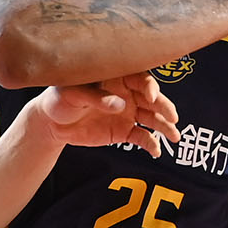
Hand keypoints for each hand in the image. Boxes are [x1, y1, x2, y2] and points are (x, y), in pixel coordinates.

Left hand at [37, 75, 177, 151]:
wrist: (52, 123)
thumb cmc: (60, 99)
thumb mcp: (73, 93)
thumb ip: (96, 97)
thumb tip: (119, 105)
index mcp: (117, 77)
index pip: (140, 78)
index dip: (149, 86)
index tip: (151, 96)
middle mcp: (128, 93)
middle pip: (152, 98)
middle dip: (164, 107)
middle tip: (173, 117)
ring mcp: (128, 112)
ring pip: (152, 118)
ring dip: (165, 126)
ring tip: (174, 136)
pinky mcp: (124, 131)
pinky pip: (142, 137)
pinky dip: (151, 143)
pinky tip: (156, 151)